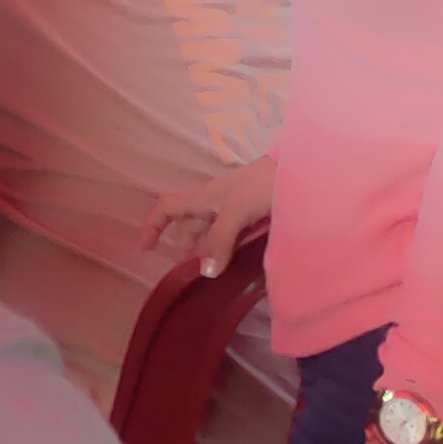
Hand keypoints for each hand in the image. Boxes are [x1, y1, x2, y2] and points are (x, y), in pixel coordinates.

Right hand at [144, 150, 275, 279]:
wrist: (296, 171)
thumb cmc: (260, 186)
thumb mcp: (236, 212)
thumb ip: (220, 241)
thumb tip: (205, 272)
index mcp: (202, 198)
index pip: (166, 208)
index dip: (152, 225)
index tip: (147, 249)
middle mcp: (213, 203)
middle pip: (189, 225)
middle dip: (183, 246)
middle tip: (186, 272)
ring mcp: (232, 210)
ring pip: (210, 231)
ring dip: (205, 249)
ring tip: (209, 271)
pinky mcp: (250, 216)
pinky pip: (229, 235)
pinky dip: (225, 248)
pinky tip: (231, 260)